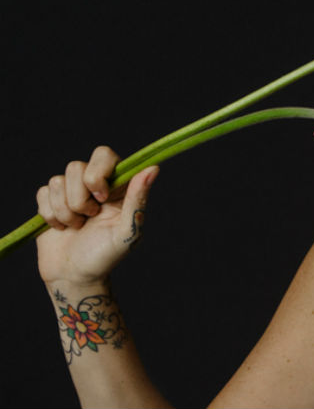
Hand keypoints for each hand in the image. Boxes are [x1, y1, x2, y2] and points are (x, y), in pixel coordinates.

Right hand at [35, 146, 158, 286]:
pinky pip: (42, 192)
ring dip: (65, 210)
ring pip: (57, 180)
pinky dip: (50, 215)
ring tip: (77, 226)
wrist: (73, 276)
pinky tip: (61, 228)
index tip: (102, 198)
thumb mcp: (127, 231)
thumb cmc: (105, 256)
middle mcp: (94, 185)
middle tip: (89, 216)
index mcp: (117, 187)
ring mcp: (70, 192)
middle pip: (76, 166)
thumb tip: (153, 168)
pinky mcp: (50, 201)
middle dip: (79, 196)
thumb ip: (138, 199)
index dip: (98, 173)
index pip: (104, 155)